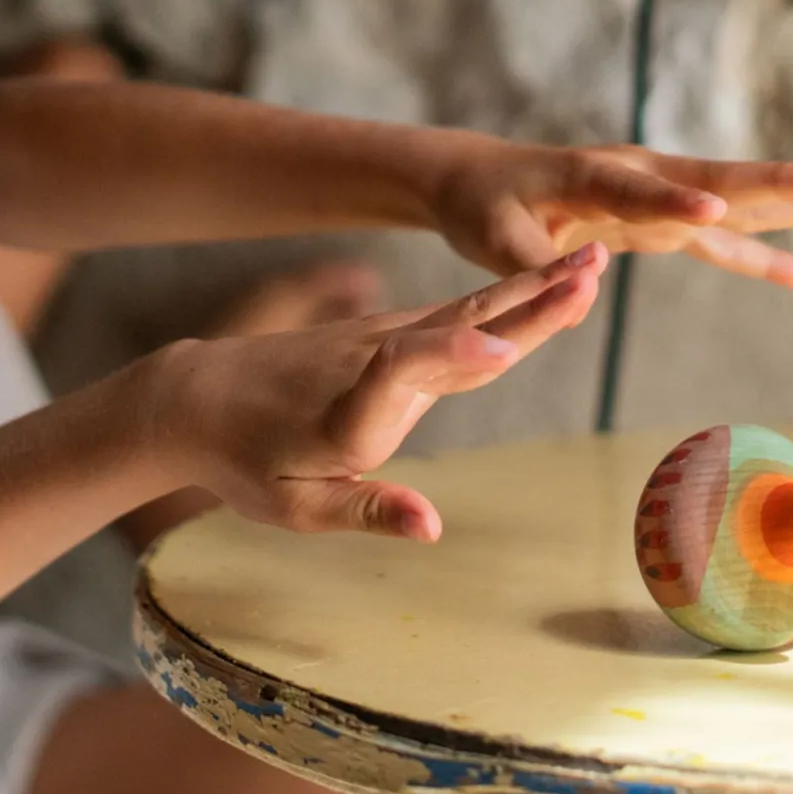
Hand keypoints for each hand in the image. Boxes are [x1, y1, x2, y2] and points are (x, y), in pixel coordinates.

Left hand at [155, 245, 607, 541]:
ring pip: (466, 313)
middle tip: (590, 275)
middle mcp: (372, 366)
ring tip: (592, 266)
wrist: (200, 395)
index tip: (498, 347)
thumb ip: (365, 511)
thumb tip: (433, 527)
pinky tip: (545, 284)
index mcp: (348, 418)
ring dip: (530, 289)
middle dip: (524, 304)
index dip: (446, 360)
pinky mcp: (390, 331)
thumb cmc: (246, 462)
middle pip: (456, 330)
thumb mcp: (294, 507)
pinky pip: (456, 313)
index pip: (397, 377)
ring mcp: (383, 339)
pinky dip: (506, 296)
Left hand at [430, 139, 792, 288]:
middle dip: (783, 185)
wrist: (484, 180)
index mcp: (590, 173)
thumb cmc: (483, 205)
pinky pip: (724, 241)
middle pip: (720, 180)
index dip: (673, 201)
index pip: (636, 189)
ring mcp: (661, 197)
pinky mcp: (666, 221)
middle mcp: (640, 176)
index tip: (717, 211)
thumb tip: (577, 300)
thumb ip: (531, 262)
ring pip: (741, 200)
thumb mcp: (491, 235)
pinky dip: (763, 256)